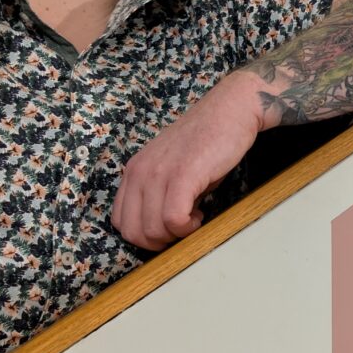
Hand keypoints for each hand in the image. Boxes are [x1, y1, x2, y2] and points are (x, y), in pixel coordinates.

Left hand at [111, 72, 263, 249]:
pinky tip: (200, 215)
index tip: (170, 228)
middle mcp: (139, 171)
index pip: (121, 222)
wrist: (231, 110)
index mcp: (134, 170)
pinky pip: (173, 219)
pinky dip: (187, 228)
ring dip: (176, 235)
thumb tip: (161, 230)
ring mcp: (159, 172)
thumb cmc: (207, 142)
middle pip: (133, 233)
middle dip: (160, 242)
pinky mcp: (182, 175)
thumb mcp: (171, 169)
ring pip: (152, 230)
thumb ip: (158, 194)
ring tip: (195, 217)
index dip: (145, 236)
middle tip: (183, 229)